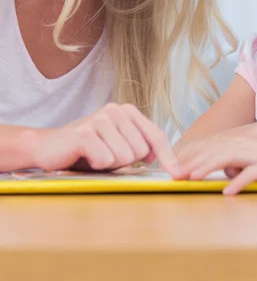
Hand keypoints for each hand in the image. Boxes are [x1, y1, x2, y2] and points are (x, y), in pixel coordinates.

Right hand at [30, 103, 180, 175]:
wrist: (47, 147)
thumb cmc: (88, 150)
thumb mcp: (119, 146)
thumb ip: (143, 148)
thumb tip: (173, 165)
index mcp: (128, 111)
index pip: (156, 136)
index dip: (169, 157)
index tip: (180, 175)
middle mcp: (116, 110)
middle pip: (141, 151)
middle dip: (126, 162)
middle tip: (105, 155)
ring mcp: (100, 118)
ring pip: (125, 157)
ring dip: (110, 164)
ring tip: (95, 155)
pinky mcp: (84, 132)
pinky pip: (106, 159)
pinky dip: (97, 165)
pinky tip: (85, 157)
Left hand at [178, 119, 256, 193]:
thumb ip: (247, 148)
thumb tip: (229, 166)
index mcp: (250, 134)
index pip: (216, 142)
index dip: (196, 151)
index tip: (178, 161)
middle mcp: (252, 140)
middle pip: (217, 149)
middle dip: (194, 161)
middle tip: (175, 173)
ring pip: (228, 158)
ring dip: (208, 167)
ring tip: (192, 177)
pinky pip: (253, 174)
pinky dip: (239, 182)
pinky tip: (227, 192)